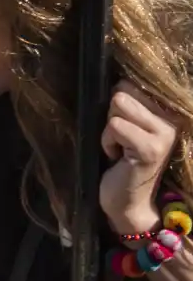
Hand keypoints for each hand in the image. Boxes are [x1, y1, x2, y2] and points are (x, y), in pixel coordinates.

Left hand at [101, 80, 179, 235]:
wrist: (126, 200)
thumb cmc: (121, 159)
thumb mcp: (127, 125)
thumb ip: (127, 102)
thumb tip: (116, 81)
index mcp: (169, 110)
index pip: (131, 82)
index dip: (117, 104)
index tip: (125, 128)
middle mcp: (174, 118)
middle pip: (122, 92)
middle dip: (112, 115)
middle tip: (121, 139)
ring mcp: (165, 133)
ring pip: (118, 104)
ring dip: (109, 128)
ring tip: (120, 146)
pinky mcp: (151, 148)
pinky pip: (114, 125)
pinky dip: (107, 141)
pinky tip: (117, 156)